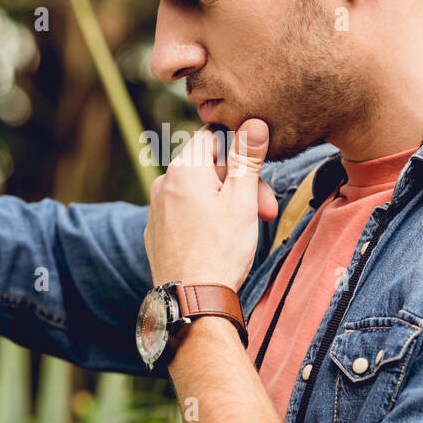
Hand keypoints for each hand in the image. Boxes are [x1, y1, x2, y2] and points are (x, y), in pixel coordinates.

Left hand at [144, 118, 277, 290]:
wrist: (193, 300)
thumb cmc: (220, 250)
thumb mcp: (242, 200)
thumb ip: (247, 158)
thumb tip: (253, 122)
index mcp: (183, 169)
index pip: (211, 137)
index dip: (238, 151)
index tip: (257, 172)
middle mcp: (163, 184)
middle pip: (207, 169)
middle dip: (239, 185)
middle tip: (267, 210)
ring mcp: (156, 210)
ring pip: (197, 193)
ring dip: (224, 203)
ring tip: (245, 229)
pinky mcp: (156, 233)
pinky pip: (184, 214)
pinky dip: (203, 220)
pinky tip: (220, 241)